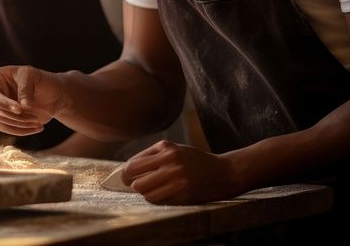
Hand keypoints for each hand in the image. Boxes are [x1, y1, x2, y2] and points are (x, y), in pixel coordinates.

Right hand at [0, 65, 64, 135]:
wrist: (52, 94)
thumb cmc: (40, 80)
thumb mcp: (33, 76)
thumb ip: (25, 90)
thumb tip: (23, 106)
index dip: (4, 103)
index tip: (19, 110)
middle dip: (15, 116)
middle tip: (35, 117)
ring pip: (0, 121)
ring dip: (19, 124)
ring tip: (37, 122)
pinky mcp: (4, 119)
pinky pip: (6, 128)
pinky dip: (21, 130)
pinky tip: (37, 128)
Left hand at [122, 140, 239, 203]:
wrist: (224, 172)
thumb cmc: (194, 160)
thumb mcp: (174, 149)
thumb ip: (152, 155)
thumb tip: (127, 168)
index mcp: (167, 149)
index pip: (133, 165)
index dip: (125, 173)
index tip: (126, 177)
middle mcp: (171, 164)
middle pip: (137, 183)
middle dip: (134, 185)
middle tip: (137, 184)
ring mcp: (178, 181)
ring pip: (147, 194)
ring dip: (146, 193)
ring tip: (153, 189)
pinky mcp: (184, 195)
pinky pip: (160, 201)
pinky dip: (157, 199)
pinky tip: (164, 193)